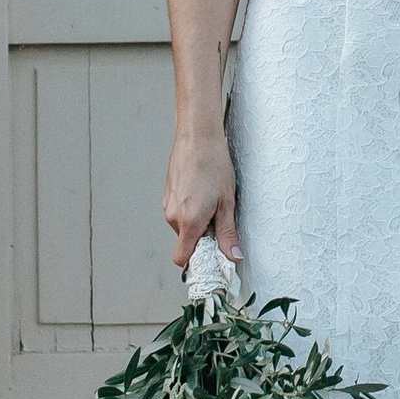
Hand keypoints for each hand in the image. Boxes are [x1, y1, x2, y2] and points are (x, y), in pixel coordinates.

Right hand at [163, 129, 240, 272]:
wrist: (197, 138)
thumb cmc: (214, 165)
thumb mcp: (227, 202)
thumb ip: (227, 233)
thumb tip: (232, 257)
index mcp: (189, 221)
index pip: (182, 258)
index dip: (197, 260)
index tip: (212, 254)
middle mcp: (173, 216)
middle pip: (185, 242)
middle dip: (201, 237)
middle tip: (219, 218)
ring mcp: (167, 205)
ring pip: (182, 227)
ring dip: (196, 222)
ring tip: (211, 200)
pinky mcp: (167, 196)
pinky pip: (178, 213)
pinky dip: (190, 210)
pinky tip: (202, 192)